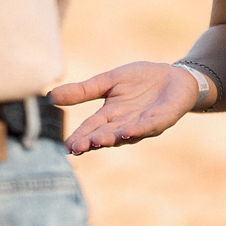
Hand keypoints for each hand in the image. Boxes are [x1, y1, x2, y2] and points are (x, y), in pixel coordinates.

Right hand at [52, 61, 200, 153]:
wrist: (175, 76)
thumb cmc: (142, 80)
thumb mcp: (109, 81)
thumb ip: (84, 90)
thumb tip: (51, 96)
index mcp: (110, 115)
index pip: (91, 128)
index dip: (79, 138)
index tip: (67, 147)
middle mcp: (125, 124)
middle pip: (105, 135)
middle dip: (92, 142)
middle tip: (77, 148)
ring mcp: (143, 124)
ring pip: (124, 135)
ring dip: (112, 138)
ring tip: (97, 141)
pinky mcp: (162, 120)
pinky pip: (149, 127)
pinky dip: (138, 130)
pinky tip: (127, 131)